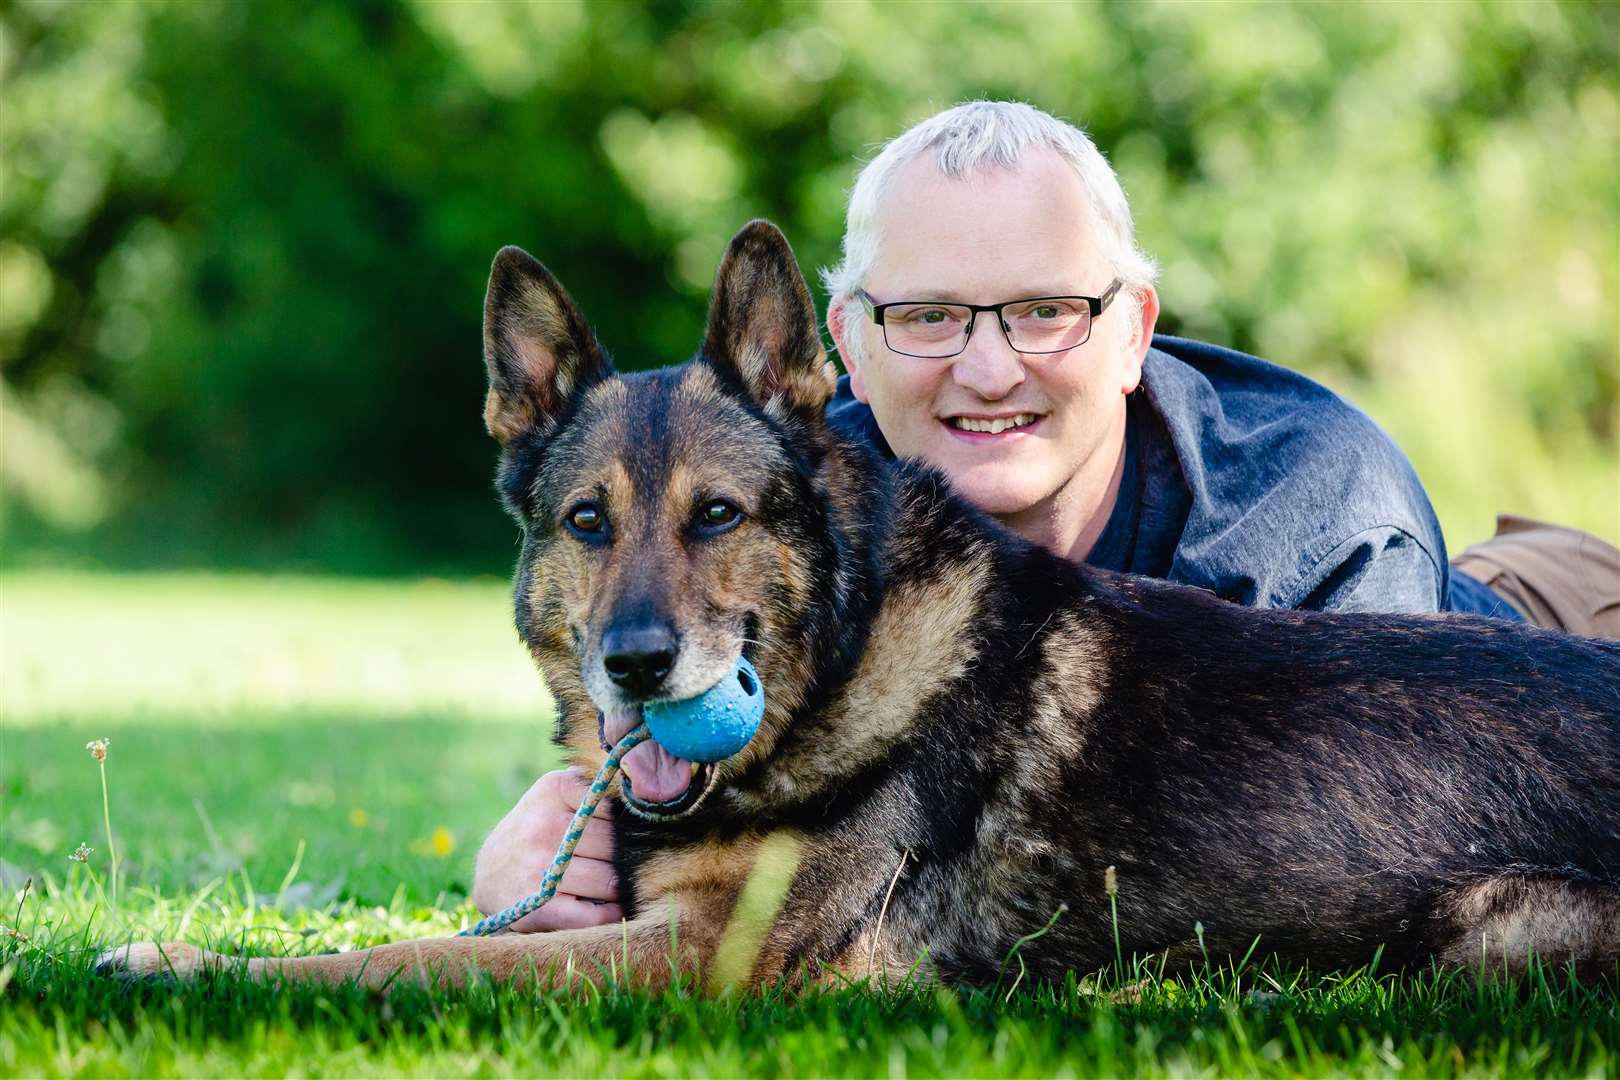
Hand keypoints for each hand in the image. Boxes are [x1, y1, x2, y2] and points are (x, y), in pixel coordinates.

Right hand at [471, 768, 621, 930]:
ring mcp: (539, 868)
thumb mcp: (558, 792)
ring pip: (611, 881)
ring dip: (623, 887)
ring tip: (623, 884)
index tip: (635, 828)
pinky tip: (614, 907)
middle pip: (616, 845)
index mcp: (554, 790)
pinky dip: (612, 914)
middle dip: (630, 857)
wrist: (492, 872)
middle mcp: (543, 826)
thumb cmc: (539, 827)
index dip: (629, 821)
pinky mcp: (539, 908)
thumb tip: (648, 790)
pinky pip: (596, 915)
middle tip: (636, 863)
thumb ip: (595, 784)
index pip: (615, 805)